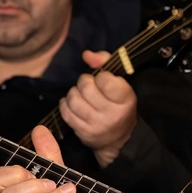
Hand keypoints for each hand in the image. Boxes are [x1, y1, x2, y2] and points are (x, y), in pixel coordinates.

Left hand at [60, 50, 136, 167]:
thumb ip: (105, 61)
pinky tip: (72, 103)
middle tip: (89, 86)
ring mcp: (97, 125)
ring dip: (74, 93)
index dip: (101, 76)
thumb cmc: (117, 103)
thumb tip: (86, 55)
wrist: (118, 137)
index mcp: (125, 100)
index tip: (103, 80)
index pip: (105, 80)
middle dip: (84, 82)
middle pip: (86, 88)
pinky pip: (66, 112)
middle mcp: (112, 114)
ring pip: (74, 99)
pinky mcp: (83, 133)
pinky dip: (66, 104)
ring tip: (80, 94)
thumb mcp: (119, 81)